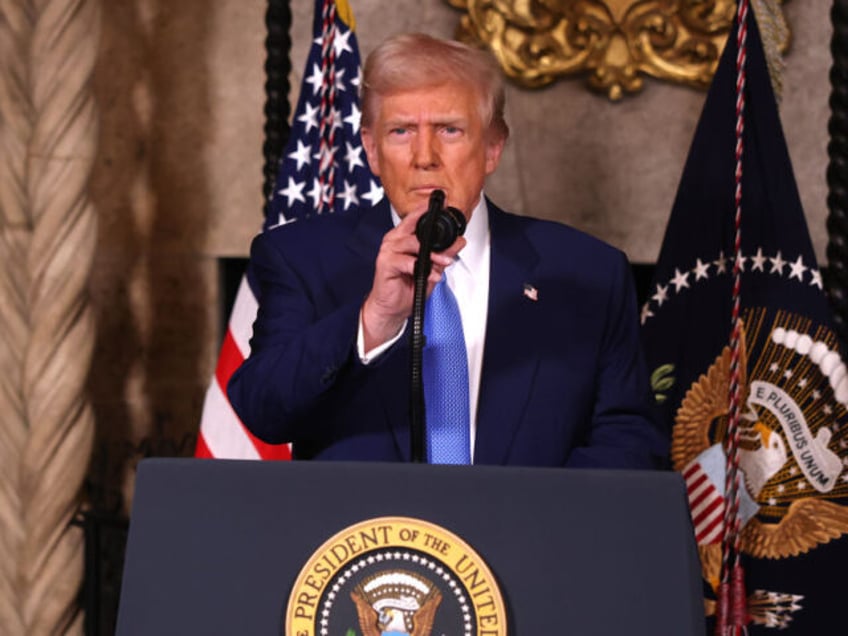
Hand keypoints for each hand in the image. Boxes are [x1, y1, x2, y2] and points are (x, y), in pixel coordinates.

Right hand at [361, 209, 465, 349]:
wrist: (392, 308)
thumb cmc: (406, 287)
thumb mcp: (431, 269)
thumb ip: (443, 254)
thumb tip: (458, 242)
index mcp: (402, 237)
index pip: (415, 218)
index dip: (428, 210)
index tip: (443, 205)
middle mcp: (394, 241)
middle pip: (413, 226)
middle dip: (434, 232)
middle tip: (452, 240)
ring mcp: (388, 251)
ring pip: (412, 243)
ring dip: (432, 254)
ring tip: (443, 263)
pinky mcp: (385, 264)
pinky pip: (405, 262)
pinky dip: (420, 268)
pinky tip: (430, 275)